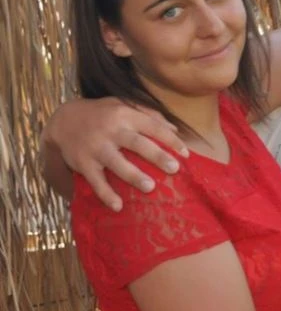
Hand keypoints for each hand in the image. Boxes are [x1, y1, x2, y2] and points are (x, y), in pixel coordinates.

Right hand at [49, 98, 188, 209]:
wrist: (64, 120)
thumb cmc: (103, 114)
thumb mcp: (124, 104)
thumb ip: (150, 114)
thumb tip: (175, 130)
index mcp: (124, 115)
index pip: (152, 127)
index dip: (170, 140)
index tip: (186, 154)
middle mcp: (111, 130)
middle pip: (137, 143)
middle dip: (156, 156)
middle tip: (174, 169)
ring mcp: (96, 147)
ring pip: (116, 163)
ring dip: (133, 176)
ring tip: (150, 188)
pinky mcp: (83, 163)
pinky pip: (95, 181)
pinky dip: (106, 194)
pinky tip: (118, 206)